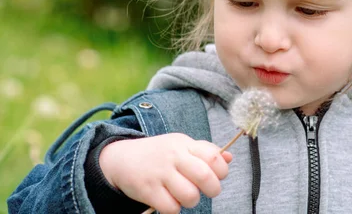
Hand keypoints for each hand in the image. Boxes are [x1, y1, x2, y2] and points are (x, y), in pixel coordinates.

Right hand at [99, 133, 231, 213]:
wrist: (121, 158)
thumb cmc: (160, 154)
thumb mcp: (181, 145)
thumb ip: (205, 151)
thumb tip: (229, 158)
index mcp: (185, 144)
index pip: (214, 156)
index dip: (222, 171)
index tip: (217, 176)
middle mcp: (173, 156)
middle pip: (205, 176)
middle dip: (213, 189)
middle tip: (209, 191)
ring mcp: (160, 173)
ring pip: (189, 195)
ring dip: (192, 201)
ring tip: (185, 197)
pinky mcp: (147, 190)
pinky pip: (171, 208)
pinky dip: (174, 209)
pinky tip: (169, 201)